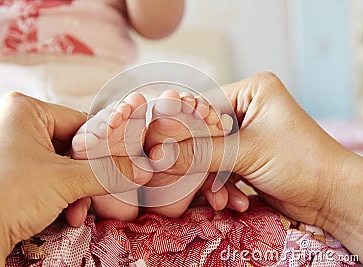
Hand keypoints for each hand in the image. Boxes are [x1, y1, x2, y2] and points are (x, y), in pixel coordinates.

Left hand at [0, 92, 144, 265]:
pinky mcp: (9, 173)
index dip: (104, 148)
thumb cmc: (10, 192)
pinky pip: (47, 178)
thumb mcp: (67, 180)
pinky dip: (60, 198)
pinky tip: (65, 216)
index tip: (121, 166)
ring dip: (76, 192)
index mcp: (25, 109)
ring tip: (77, 212)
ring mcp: (11, 149)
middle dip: (87, 178)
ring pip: (62, 167)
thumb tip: (143, 170)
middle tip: (99, 194)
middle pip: (73, 148)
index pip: (82, 123)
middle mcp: (17, 124)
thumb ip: (109, 172)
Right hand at [150, 72, 362, 256]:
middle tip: (189, 179)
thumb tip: (160, 152)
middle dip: (201, 162)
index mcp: (251, 91)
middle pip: (203, 132)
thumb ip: (201, 152)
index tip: (162, 148)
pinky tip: (235, 201)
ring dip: (212, 181)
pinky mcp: (244, 157)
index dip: (181, 128)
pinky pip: (219, 168)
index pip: (201, 105)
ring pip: (209, 154)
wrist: (331, 197)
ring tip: (223, 199)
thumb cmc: (300, 162)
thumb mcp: (247, 153)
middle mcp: (246, 108)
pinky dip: (223, 187)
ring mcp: (245, 134)